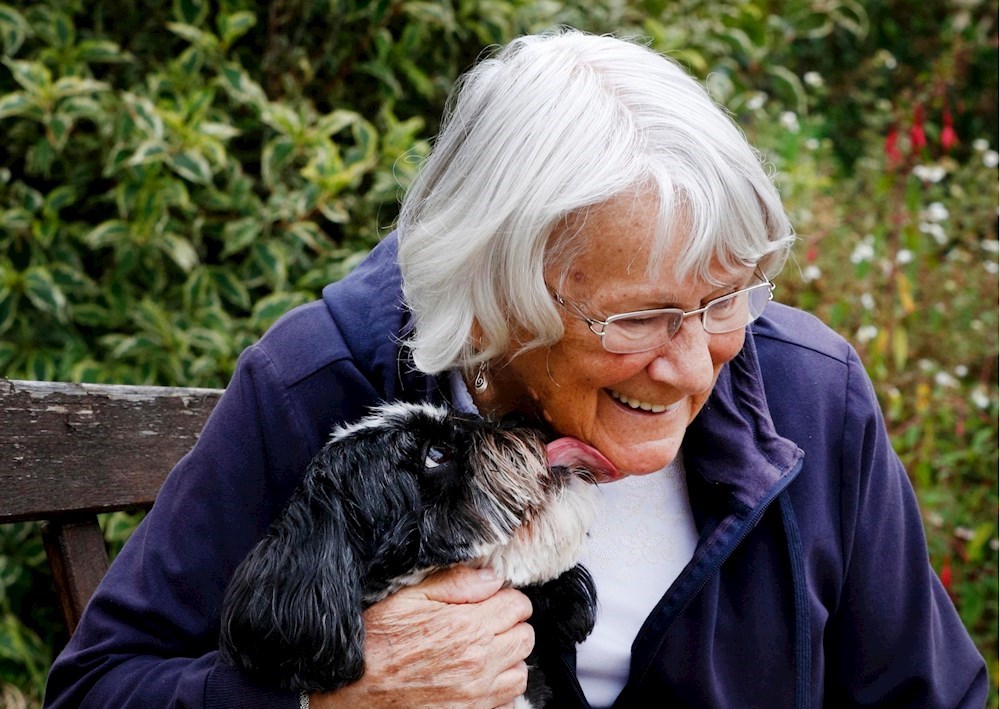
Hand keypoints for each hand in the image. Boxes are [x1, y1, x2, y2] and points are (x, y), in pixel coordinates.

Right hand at [309, 566, 533, 707]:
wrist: (351, 689)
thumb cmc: (375, 639)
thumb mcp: (408, 597)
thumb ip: (455, 583)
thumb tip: (492, 577)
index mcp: (468, 626)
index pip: (518, 604)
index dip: (504, 598)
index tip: (489, 600)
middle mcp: (479, 662)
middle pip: (525, 637)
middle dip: (510, 626)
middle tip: (486, 623)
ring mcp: (476, 695)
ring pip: (520, 672)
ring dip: (507, 659)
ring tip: (482, 652)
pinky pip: (507, 703)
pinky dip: (499, 691)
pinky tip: (477, 680)